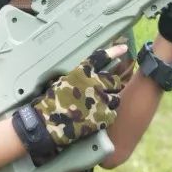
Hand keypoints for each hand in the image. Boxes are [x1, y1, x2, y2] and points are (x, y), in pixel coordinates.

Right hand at [12, 45, 126, 163]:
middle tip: (105, 92)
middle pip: (114, 80)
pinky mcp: (104, 116)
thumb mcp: (62, 81)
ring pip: (116, 98)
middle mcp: (95, 83)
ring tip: (100, 107)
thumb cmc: (50, 102)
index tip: (124, 47)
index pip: (101, 58)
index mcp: (83, 72)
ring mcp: (101, 100)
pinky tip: (97, 118)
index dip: (114, 51)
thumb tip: (88, 79)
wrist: (47, 123)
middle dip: (112, 86)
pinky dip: (107, 116)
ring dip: (110, 101)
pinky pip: (113, 113)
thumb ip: (78, 78)